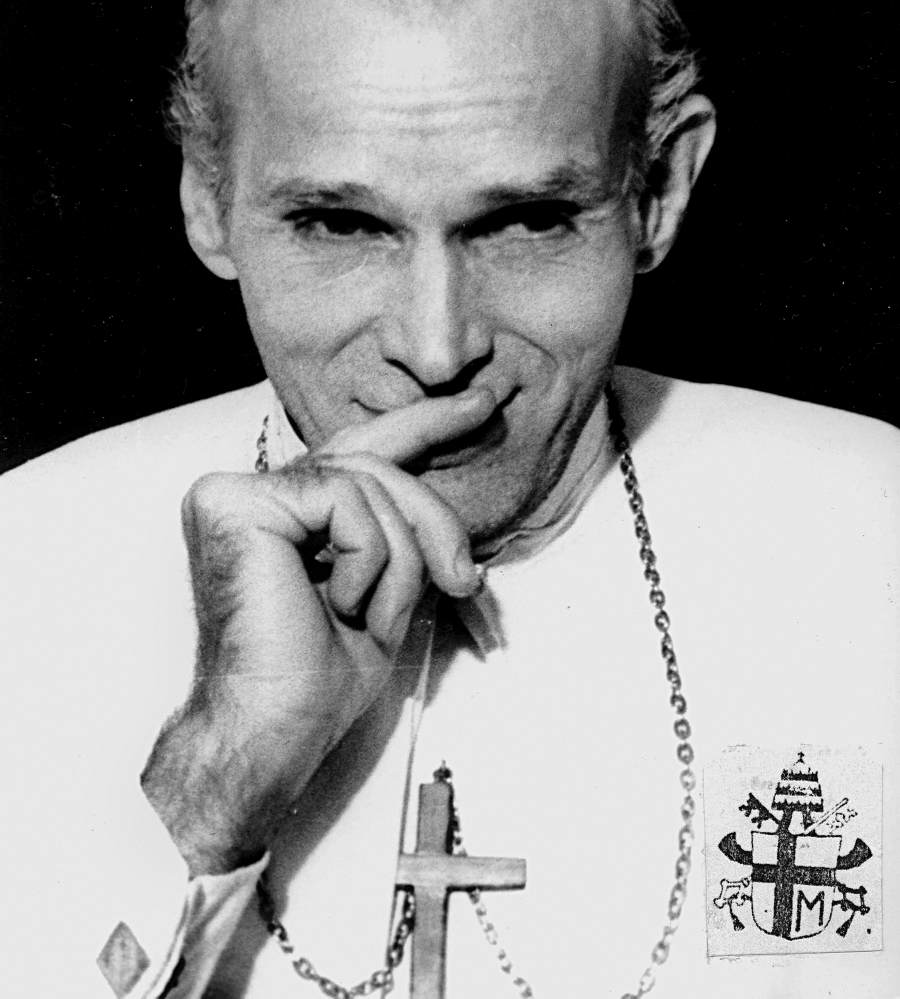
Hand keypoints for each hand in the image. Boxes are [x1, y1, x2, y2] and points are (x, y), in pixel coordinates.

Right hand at [141, 387, 494, 875]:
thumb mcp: (386, 587)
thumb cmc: (320, 677)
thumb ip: (404, 531)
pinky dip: (369, 561)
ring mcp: (236, 492)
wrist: (274, 735)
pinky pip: (345, 501)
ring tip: (370, 616)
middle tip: (463, 578)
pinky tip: (340, 604)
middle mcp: (254, 491)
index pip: (362, 446)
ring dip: (399, 560)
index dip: (425, 423)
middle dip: (431, 521)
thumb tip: (458, 502)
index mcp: (286, 510)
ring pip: (368, 481)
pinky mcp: (235, 503)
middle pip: (374, 461)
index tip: (479, 402)